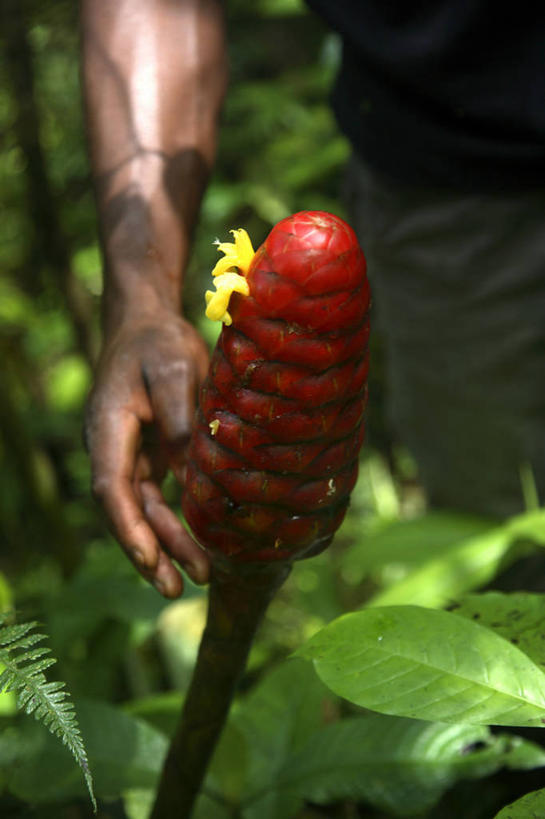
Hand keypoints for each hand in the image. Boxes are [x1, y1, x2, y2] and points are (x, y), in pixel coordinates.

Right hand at [85, 311, 209, 597]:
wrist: (147, 322)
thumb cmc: (159, 342)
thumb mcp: (175, 372)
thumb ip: (180, 423)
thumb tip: (193, 477)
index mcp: (109, 428)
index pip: (111, 488)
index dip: (129, 528)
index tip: (148, 559)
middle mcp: (112, 448)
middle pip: (128, 509)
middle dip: (151, 550)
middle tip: (174, 590)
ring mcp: (129, 454)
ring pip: (144, 508)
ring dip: (166, 542)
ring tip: (194, 578)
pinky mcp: (148, 453)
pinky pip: (158, 495)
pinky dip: (175, 520)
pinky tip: (197, 544)